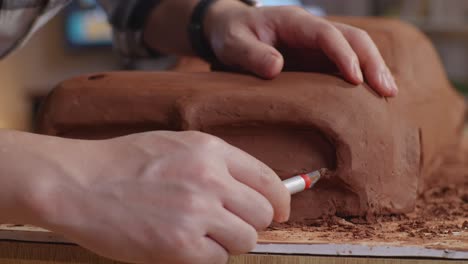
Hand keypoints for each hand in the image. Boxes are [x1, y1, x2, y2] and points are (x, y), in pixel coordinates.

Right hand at [33, 131, 289, 263]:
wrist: (80, 183)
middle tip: (229, 224)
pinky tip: (183, 244)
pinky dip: (206, 256)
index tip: (279, 212)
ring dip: (229, 241)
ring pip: (246, 240)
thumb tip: (253, 188)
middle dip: (251, 223)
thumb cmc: (124, 163)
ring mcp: (197, 213)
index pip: (269, 180)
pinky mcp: (181, 245)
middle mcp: (210, 180)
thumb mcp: (177, 144)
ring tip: (201, 234)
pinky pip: (218, 259)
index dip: (280, 201)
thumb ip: (217, 163)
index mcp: (211, 151)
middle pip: (263, 214)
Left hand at [204, 1, 397, 96]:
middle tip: (387, 90)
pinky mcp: (315, 57)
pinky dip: (360, 75)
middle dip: (371, 61)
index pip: (326, 34)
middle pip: (351, 37)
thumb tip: (277, 68)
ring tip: (389, 94)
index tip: (356, 79)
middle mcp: (310, 29)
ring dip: (373, 68)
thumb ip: (251, 54)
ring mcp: (315, 43)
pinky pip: (343, 62)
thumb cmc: (230, 34)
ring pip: (354, 48)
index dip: (343, 54)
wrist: (228, 28)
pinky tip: (371, 94)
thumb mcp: (232, 44)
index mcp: (292, 22)